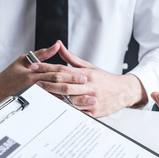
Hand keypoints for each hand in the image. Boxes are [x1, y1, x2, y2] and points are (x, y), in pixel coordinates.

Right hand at [0, 42, 87, 107]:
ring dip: (73, 102)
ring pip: (57, 100)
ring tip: (87, 104)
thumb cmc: (9, 75)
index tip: (84, 76)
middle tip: (90, 91)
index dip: (71, 74)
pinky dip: (63, 111)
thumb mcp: (24, 60)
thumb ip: (42, 54)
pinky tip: (74, 113)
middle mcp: (35, 85)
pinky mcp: (34, 105)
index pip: (56, 72)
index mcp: (34, 73)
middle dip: (76, 89)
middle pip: (59, 87)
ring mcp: (35, 97)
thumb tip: (57, 45)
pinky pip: (51, 109)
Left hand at [33, 41, 147, 116]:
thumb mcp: (89, 67)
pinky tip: (56, 110)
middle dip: (48, 83)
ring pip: (70, 100)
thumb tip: (58, 45)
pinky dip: (67, 111)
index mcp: (87, 74)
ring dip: (55, 98)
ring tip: (41, 96)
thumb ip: (72, 59)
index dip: (47, 67)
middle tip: (35, 82)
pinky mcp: (95, 111)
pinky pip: (78, 112)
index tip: (34, 66)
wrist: (124, 91)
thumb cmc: (104, 79)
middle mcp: (89, 86)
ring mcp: (92, 99)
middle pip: (65, 85)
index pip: (63, 69)